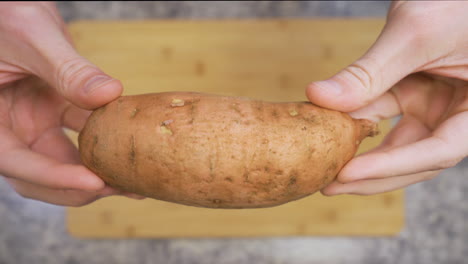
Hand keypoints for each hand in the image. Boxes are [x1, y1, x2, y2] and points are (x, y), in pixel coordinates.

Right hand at [0, 2, 142, 205]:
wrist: (11, 3)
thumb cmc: (4, 13)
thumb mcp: (32, 36)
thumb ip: (68, 69)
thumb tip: (110, 94)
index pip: (16, 162)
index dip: (55, 178)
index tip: (94, 183)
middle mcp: (10, 128)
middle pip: (42, 174)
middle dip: (81, 187)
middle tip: (122, 186)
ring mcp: (33, 123)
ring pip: (65, 160)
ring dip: (97, 170)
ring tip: (133, 177)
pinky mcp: (55, 112)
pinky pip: (82, 134)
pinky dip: (105, 142)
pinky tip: (131, 146)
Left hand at [306, 1, 467, 194]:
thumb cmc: (456, 2)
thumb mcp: (415, 34)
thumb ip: (370, 71)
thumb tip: (317, 96)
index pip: (437, 151)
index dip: (391, 166)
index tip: (347, 174)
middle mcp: (459, 115)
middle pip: (415, 158)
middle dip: (372, 174)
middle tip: (329, 185)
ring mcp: (438, 107)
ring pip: (399, 142)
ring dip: (363, 153)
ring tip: (326, 167)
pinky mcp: (417, 96)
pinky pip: (387, 115)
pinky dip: (361, 121)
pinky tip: (334, 130)